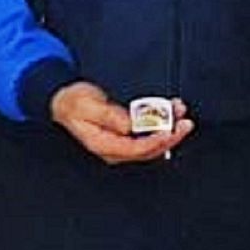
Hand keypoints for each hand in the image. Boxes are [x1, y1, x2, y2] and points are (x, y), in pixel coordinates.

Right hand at [50, 81, 193, 163]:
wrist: (64, 100)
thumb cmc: (73, 103)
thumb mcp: (88, 105)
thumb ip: (110, 116)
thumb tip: (129, 125)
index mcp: (103, 144)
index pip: (135, 149)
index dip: (155, 141)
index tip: (170, 131)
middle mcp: (114, 148)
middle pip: (148, 150)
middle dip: (170, 137)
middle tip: (185, 123)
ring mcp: (120, 142)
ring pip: (150, 141)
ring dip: (168, 127)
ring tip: (180, 111)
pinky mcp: (125, 134)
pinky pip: (147, 132)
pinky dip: (161, 122)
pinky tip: (170, 110)